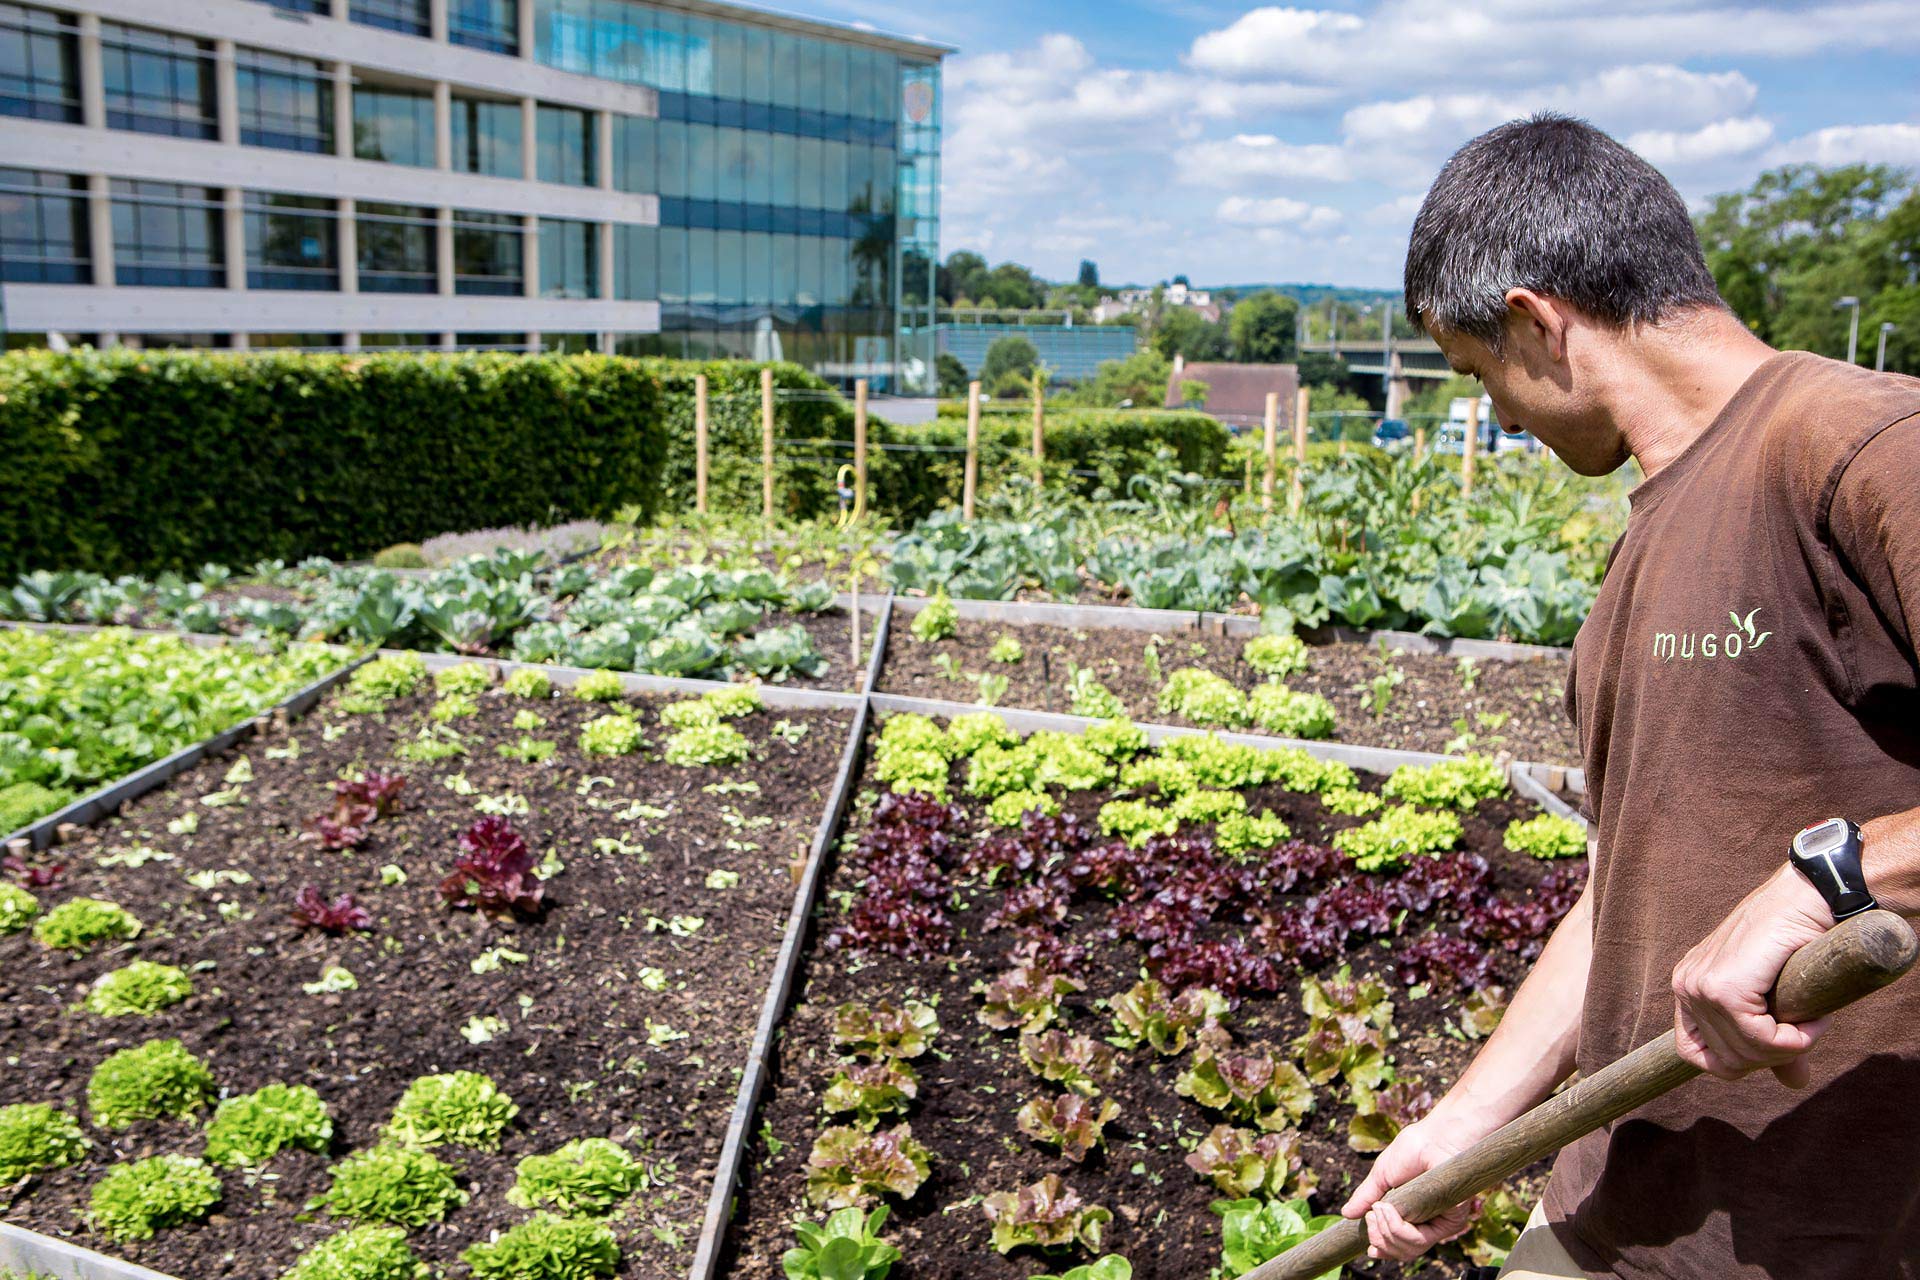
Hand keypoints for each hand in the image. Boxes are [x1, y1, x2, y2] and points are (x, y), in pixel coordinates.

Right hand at [1340, 1112, 1480, 1261]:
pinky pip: (1418, 1240)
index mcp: (1413, 1215)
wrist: (1431, 1139)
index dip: (1383, 1249)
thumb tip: (1346, 1214)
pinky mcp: (1450, 1221)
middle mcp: (1428, 1224)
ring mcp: (1440, 1224)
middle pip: (1401, 1251)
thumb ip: (1366, 1197)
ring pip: (1408, 1249)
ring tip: (1378, 1209)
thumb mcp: (1381, 1176)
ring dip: (1385, 1231)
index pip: (1400, 1246)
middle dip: (1378, 1237)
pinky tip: (1387, 1209)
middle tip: (1370, 1216)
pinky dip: (1397, 1227)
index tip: (1370, 1249)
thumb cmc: (1411, 1151)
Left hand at [1671, 866, 1834, 1086]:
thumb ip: (1775, 1041)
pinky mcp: (1726, 987)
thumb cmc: (1796, 943)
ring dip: (1790, 1047)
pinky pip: (1760, 1040)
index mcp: (1689, 987)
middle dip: (1771, 1057)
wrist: (1809, 900)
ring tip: (1813, 1020)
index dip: (1740, 1063)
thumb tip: (1793, 1083)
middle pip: (1724, 1062)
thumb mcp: (1778, 999)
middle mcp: (1686, 985)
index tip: (1776, 1047)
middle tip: (1804, 1031)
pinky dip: (1795, 1040)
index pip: (1695, 1054)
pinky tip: (1814, 1019)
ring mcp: (1701, 986)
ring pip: (1744, 1055)